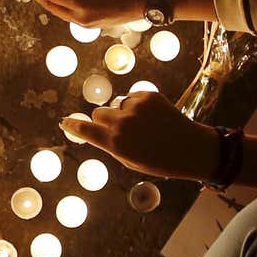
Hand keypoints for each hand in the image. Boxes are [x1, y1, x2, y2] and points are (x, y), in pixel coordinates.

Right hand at [61, 92, 217, 177]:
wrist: (191, 148)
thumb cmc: (159, 161)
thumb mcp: (129, 160)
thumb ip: (110, 144)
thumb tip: (96, 131)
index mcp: (116, 143)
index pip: (85, 130)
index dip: (73, 126)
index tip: (65, 122)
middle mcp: (122, 123)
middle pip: (99, 113)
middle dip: (104, 120)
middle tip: (120, 130)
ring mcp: (135, 107)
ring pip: (117, 104)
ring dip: (123, 112)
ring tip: (143, 125)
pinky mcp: (148, 95)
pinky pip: (132, 97)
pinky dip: (138, 105)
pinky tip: (153, 117)